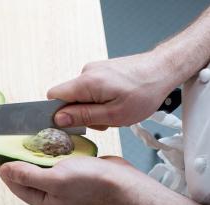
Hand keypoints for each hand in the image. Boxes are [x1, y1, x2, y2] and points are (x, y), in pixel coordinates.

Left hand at [0, 156, 136, 204]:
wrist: (122, 183)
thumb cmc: (90, 183)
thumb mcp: (55, 178)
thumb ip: (28, 175)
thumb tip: (4, 170)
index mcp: (44, 202)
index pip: (15, 184)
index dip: (2, 168)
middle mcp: (51, 197)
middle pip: (25, 178)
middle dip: (16, 161)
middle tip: (7, 144)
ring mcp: (62, 188)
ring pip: (39, 171)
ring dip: (31, 157)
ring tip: (22, 142)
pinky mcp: (72, 178)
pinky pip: (53, 166)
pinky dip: (46, 156)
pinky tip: (44, 145)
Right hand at [48, 52, 176, 129]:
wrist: (164, 69)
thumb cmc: (144, 92)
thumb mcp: (114, 114)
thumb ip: (84, 117)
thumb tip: (59, 119)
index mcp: (86, 83)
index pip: (53, 97)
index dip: (56, 113)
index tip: (69, 124)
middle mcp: (86, 72)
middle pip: (68, 98)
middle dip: (81, 114)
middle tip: (103, 120)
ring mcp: (94, 70)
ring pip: (81, 96)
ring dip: (93, 108)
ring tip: (115, 111)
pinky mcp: (101, 70)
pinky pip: (90, 89)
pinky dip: (99, 100)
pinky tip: (116, 102)